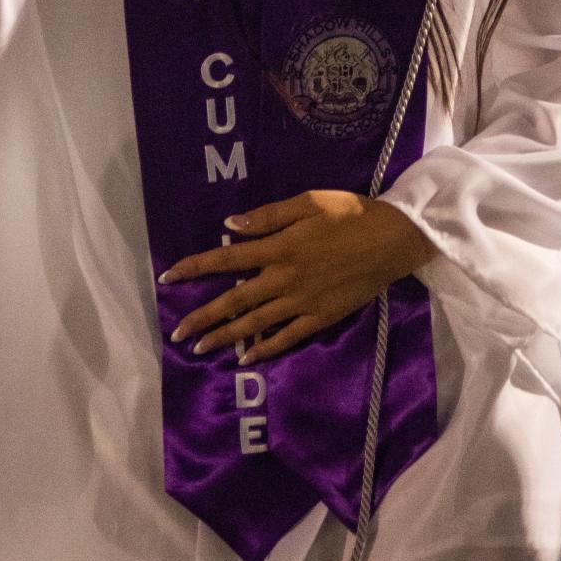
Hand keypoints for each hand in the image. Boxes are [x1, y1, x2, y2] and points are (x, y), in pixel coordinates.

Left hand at [161, 190, 435, 365]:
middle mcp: (284, 278)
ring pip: (255, 324)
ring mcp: (302, 302)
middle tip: (176, 333)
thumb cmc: (349, 212)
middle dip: (202, 317)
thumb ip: (268, 216)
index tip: (168, 277)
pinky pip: (287, 337)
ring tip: (200, 348)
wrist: (392, 239)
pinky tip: (248, 358)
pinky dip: (266, 348)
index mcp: (279, 247)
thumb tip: (230, 226)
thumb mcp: (308, 202)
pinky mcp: (321, 317)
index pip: (226, 259)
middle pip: (235, 300)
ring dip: (226, 337)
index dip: (195, 268)